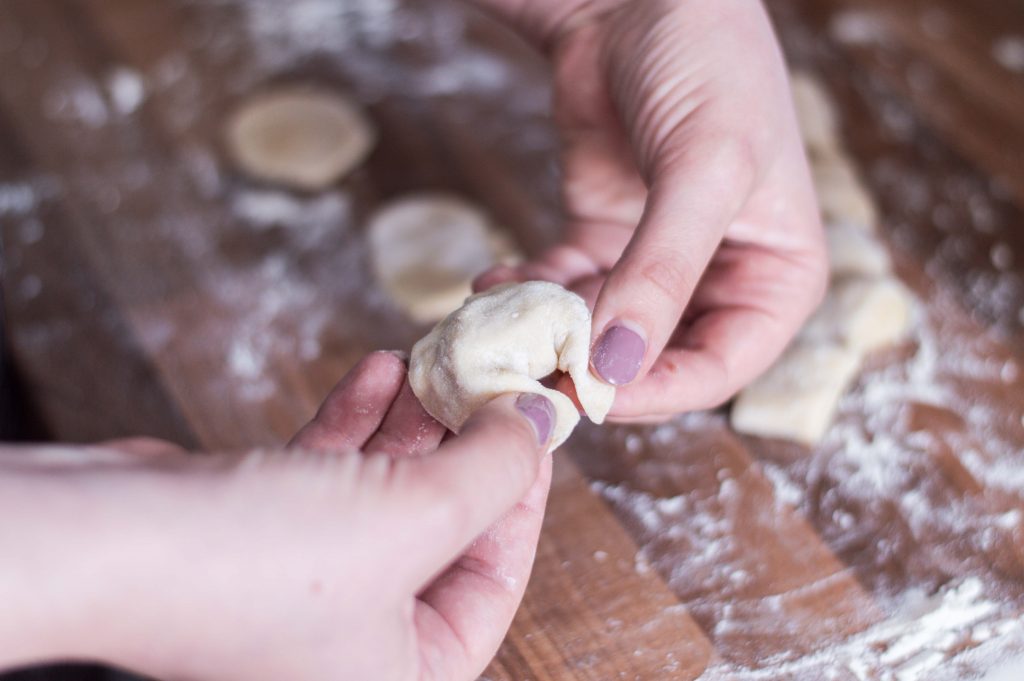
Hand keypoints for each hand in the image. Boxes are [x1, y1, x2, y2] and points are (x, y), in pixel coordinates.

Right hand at [0, 352, 554, 680]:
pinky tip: (377, 370)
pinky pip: (334, 475)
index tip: (535, 427)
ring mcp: (308, 586)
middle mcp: (357, 642)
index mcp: (404, 675)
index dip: (524, 497)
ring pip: (387, 492)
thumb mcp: (412, 517)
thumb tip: (541, 423)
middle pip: (441, 529)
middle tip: (486, 378)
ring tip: (434, 360)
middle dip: (463, 445)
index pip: (495, 583)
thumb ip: (493, 471)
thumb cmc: (258, 565)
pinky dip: (358, 422)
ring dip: (412, 421)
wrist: (105, 542)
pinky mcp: (265, 532)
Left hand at [475, 0, 827, 420]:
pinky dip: (528, 292)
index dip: (658, 392)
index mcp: (777, 274)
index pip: (722, 367)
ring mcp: (656, 263)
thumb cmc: (708, 63)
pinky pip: (563, 288)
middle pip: (656, 360)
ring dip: (549, 335)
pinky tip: (493, 281)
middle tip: (532, 371)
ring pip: (600, 332)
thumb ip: (662, 272)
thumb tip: (614, 365)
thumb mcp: (703, 170)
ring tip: (499, 324)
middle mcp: (720, 278)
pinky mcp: (602, 239)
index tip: (592, 395)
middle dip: (593, 369)